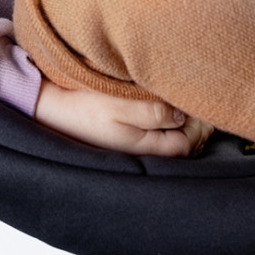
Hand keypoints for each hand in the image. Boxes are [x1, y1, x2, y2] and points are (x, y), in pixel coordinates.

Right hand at [35, 80, 212, 156]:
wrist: (46, 106)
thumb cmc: (81, 105)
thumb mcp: (119, 105)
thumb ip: (153, 113)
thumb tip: (183, 116)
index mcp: (141, 145)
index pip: (185, 144)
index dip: (201, 127)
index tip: (208, 107)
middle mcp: (137, 150)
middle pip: (179, 146)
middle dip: (196, 130)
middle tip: (205, 108)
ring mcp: (127, 144)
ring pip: (166, 140)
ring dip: (181, 127)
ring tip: (189, 109)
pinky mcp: (119, 135)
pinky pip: (153, 135)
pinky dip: (166, 125)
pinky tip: (165, 110)